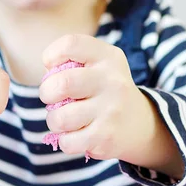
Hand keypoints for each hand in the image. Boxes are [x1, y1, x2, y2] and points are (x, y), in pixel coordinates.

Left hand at [39, 34, 182, 176]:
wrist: (139, 123)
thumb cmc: (103, 90)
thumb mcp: (98, 65)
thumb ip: (70, 62)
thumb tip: (47, 74)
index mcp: (108, 57)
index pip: (71, 44)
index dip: (51, 55)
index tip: (51, 66)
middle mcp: (112, 81)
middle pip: (61, 84)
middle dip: (46, 93)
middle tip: (51, 97)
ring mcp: (111, 110)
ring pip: (60, 118)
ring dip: (54, 121)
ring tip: (63, 119)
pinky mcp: (106, 137)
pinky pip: (67, 142)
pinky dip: (64, 141)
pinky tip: (75, 135)